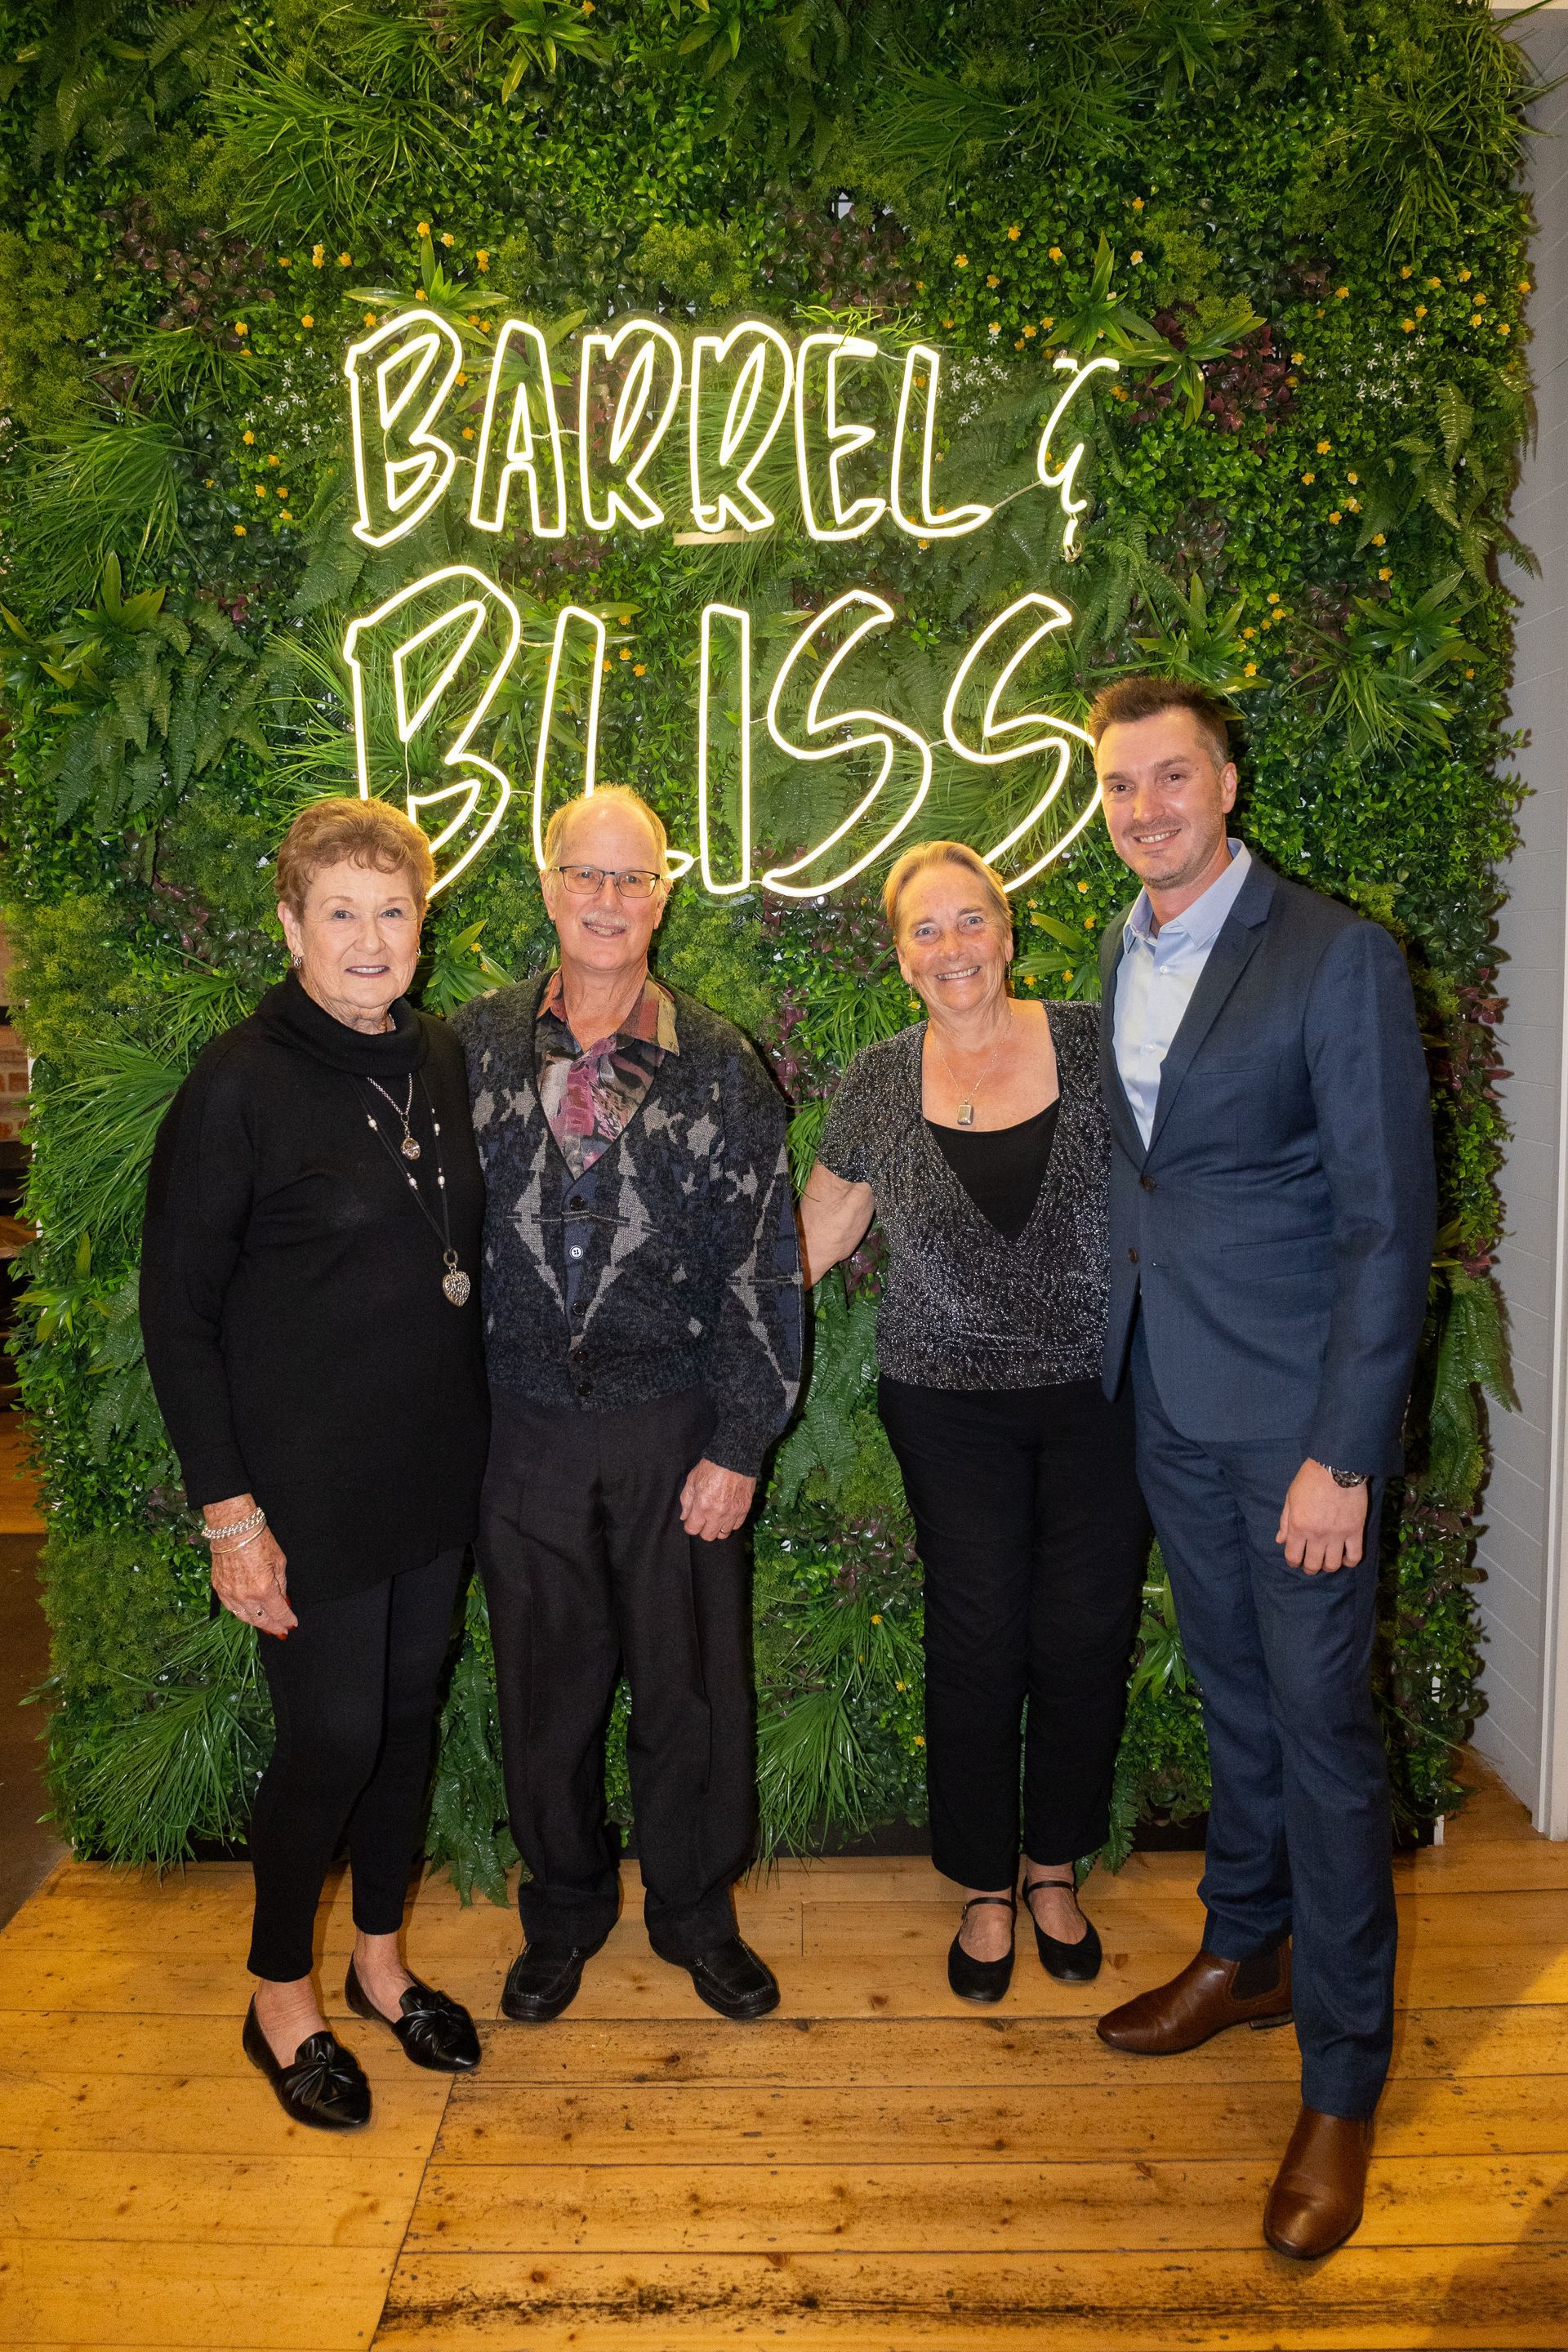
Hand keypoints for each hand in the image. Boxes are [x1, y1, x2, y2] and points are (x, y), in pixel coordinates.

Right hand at [205, 1494, 295, 1636]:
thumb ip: (281, 1585)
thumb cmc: (259, 1540)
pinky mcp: (218, 1588)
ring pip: (244, 1617)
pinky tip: (249, 1613)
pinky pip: (231, 1608)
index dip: (287, 1620)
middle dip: (273, 1626)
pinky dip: (241, 1613)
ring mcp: (230, 1594)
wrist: (233, 1528)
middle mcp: (245, 1596)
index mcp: (264, 1589)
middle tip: (280, 1631)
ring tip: (266, 1625)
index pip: (278, 1612)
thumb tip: (283, 1600)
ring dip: (257, 1622)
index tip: (292, 1624)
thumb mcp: (279, 1562)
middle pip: (261, 1620)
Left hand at [679, 1458, 755, 1543]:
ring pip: (723, 1534)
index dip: (690, 1526)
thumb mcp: (692, 1480)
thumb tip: (684, 1517)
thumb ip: (686, 1501)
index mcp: (702, 1505)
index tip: (691, 1520)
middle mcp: (717, 1513)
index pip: (692, 1529)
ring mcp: (732, 1512)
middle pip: (708, 1536)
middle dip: (703, 1530)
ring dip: (718, 1528)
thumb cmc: (711, 1467)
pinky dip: (730, 1523)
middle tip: (703, 1520)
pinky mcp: (744, 1509)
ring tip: (716, 1518)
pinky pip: (736, 1526)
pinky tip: (727, 1514)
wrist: (735, 1457)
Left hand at [1275, 1460, 1367, 1575]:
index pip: (1293, 1556)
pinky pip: (1355, 1556)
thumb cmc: (1310, 1479)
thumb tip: (1280, 1540)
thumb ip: (1285, 1521)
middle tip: (1311, 1564)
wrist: (1337, 1466)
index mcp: (1298, 1526)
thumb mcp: (1291, 1497)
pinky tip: (1345, 1558)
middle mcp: (1316, 1534)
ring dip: (1328, 1567)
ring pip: (1332, 1565)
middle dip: (1309, 1568)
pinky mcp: (1355, 1531)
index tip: (1295, 1561)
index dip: (1293, 1562)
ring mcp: (1337, 1535)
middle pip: (1312, 1564)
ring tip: (1327, 1561)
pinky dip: (1349, 1562)